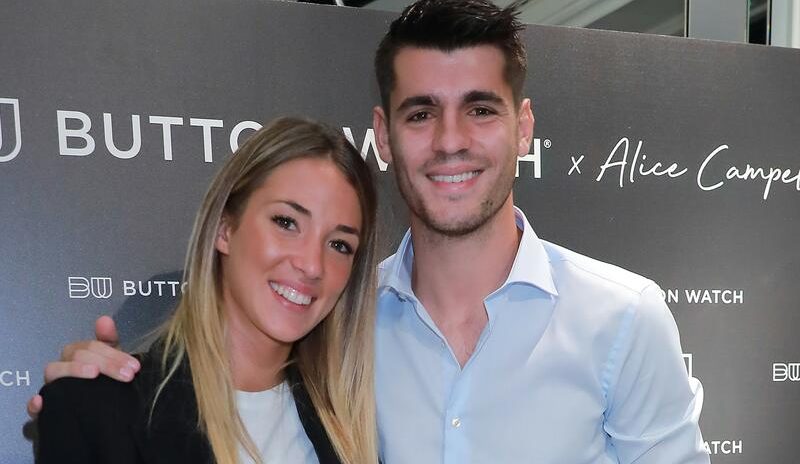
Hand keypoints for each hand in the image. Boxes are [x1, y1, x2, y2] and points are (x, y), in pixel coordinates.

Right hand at [26, 315, 140, 417]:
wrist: (99, 415)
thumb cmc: (104, 382)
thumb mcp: (111, 362)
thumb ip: (109, 341)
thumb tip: (104, 319)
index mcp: (78, 354)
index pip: (92, 346)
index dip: (113, 354)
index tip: (135, 367)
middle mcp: (63, 367)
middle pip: (78, 355)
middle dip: (106, 363)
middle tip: (127, 376)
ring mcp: (52, 387)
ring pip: (53, 371)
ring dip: (74, 370)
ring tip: (94, 374)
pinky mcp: (46, 409)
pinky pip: (33, 406)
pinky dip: (35, 403)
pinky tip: (42, 401)